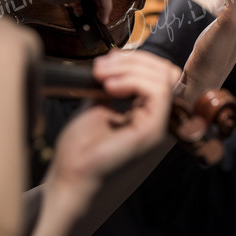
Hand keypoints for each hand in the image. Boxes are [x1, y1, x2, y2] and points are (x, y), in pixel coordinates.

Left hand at [27, 50, 179, 235]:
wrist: (69, 176)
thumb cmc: (80, 148)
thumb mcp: (98, 104)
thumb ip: (115, 84)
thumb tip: (119, 59)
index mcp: (148, 112)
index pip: (161, 74)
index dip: (137, 60)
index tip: (105, 61)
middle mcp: (159, 118)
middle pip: (166, 72)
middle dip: (134, 60)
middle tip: (101, 66)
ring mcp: (158, 125)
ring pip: (164, 78)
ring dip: (131, 67)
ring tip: (101, 74)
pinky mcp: (153, 131)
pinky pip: (159, 92)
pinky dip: (135, 80)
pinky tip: (110, 86)